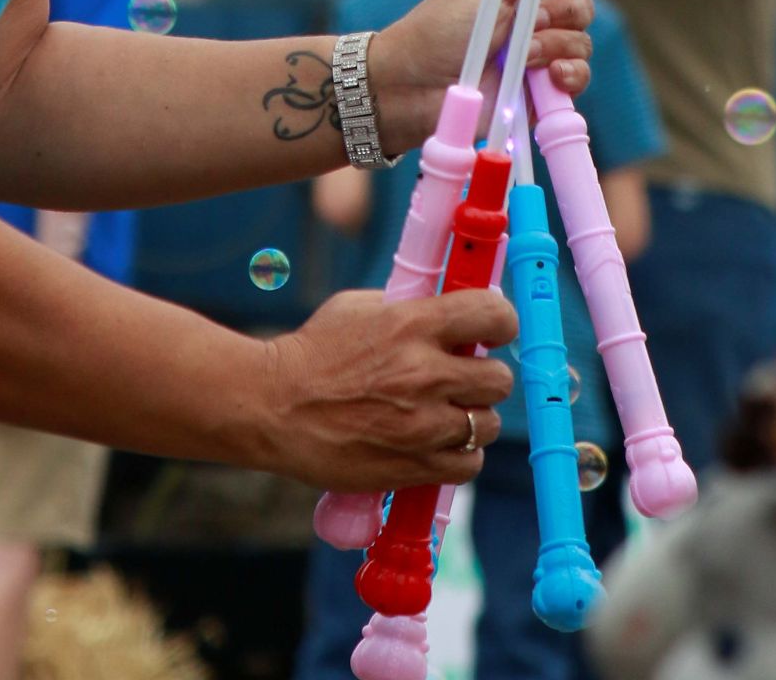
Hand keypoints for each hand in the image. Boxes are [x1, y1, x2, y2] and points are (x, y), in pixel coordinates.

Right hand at [257, 288, 515, 489]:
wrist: (275, 407)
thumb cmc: (314, 351)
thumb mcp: (359, 307)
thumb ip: (409, 308)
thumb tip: (449, 309)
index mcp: (412, 324)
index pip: (492, 315)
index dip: (501, 321)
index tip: (494, 328)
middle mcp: (425, 374)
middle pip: (499, 378)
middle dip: (486, 375)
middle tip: (465, 375)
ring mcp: (422, 425)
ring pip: (486, 424)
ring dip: (472, 417)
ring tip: (446, 412)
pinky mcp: (414, 467)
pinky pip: (467, 464)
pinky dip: (459, 455)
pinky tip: (437, 442)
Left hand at [369, 0, 596, 160]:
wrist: (414, 87)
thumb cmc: (438, 31)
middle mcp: (534, 20)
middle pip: (580, 6)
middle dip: (563, 11)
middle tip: (532, 21)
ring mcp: (539, 57)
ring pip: (580, 43)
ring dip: (555, 46)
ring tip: (522, 56)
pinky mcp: (541, 93)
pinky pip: (577, 79)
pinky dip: (569, 75)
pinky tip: (548, 77)